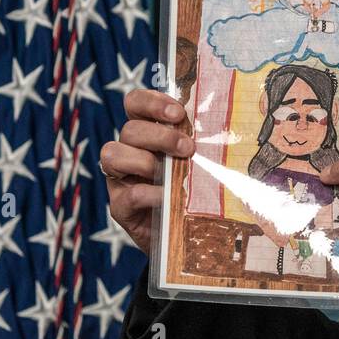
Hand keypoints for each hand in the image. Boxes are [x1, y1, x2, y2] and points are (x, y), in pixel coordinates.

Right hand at [100, 89, 193, 253]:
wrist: (188, 236)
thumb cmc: (196, 191)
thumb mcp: (200, 163)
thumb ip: (202, 144)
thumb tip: (225, 128)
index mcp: (147, 134)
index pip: (135, 104)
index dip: (152, 102)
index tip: (178, 114)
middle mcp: (129, 151)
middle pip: (130, 129)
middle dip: (160, 135)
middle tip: (188, 148)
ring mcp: (120, 179)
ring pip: (112, 154)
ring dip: (145, 160)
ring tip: (171, 173)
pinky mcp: (120, 207)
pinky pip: (126, 194)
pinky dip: (148, 193)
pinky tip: (166, 198)